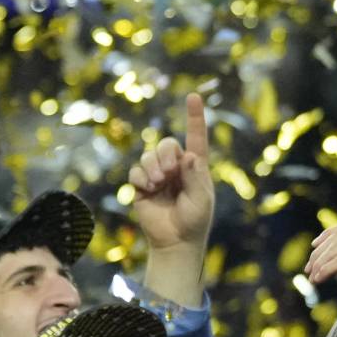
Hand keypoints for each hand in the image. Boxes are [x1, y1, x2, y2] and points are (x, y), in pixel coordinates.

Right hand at [131, 92, 214, 250]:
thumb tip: (190, 155)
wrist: (175, 240)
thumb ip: (195, 177)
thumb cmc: (195, 220)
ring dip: (152, 167)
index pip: (196, 137)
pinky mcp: (141, 185)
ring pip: (149, 156)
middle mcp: (176, 166)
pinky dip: (140, 177)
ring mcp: (158, 175)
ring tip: (158, 184)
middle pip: (167, 144)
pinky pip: (135, 171)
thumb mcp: (201, 199)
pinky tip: (147, 189)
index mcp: (195, 166)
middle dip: (165, 155)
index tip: (193, 96)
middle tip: (168, 174)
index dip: (195, 116)